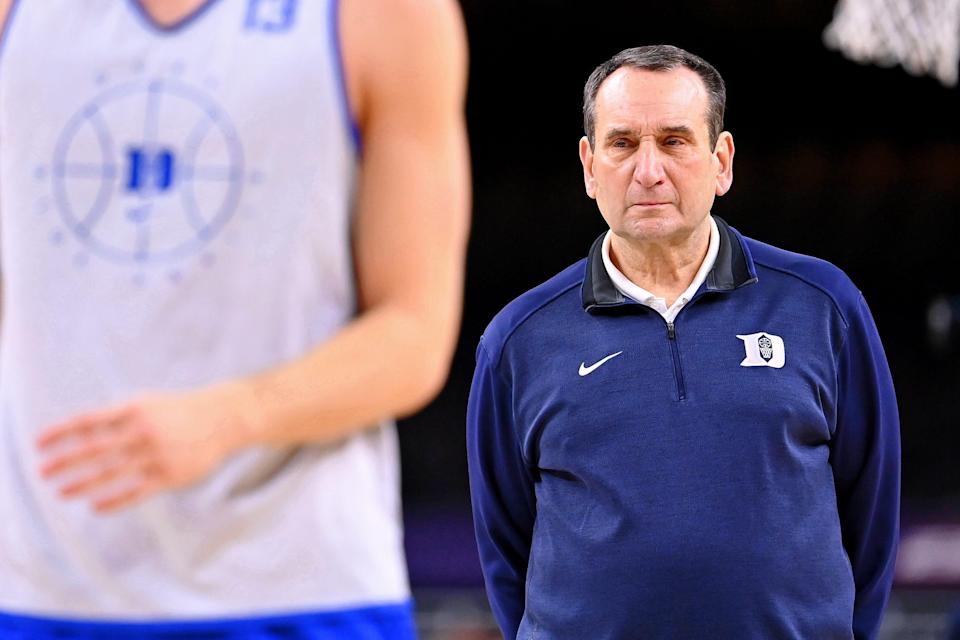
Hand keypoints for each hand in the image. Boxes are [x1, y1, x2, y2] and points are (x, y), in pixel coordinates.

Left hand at [36, 384, 251, 513]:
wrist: (224, 419)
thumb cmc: (178, 411)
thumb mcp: (147, 404)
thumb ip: (116, 419)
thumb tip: (78, 437)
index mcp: (135, 409)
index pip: (89, 421)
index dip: (62, 432)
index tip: (39, 443)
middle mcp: (144, 431)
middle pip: (95, 450)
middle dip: (65, 461)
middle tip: (42, 472)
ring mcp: (158, 455)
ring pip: (112, 474)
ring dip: (83, 484)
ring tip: (61, 492)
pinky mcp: (171, 476)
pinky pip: (136, 493)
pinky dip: (113, 502)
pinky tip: (95, 507)